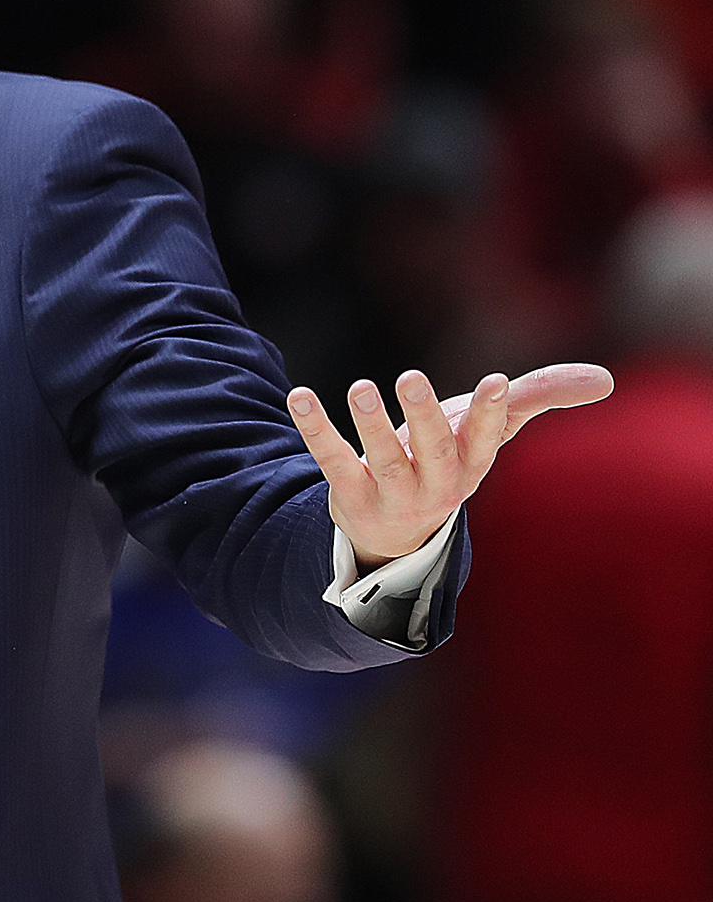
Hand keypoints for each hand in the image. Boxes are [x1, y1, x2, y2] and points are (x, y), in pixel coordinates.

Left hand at [288, 363, 614, 565]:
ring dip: (369, 423)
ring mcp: (391, 492)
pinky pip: (328, 458)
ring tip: (361, 387)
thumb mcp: (489, 428)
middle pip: (432, 451)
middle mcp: (436, 483)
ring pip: (379, 458)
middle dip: (424, 416)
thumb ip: (539, 397)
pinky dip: (314, 426)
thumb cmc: (449, 458)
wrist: (393, 525)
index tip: (497, 381)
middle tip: (411, 376)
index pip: (489, 440)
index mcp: (473, 464)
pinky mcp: (348, 493)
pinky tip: (299, 395)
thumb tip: (603, 380)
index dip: (493, 414)